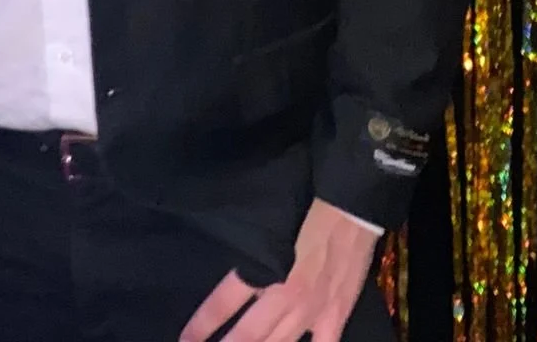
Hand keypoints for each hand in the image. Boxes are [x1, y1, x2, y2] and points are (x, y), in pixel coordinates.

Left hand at [179, 200, 380, 341]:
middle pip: (246, 336)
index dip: (200, 326)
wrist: (351, 207)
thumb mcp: (269, 228)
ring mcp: (311, 311)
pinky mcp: (336, 315)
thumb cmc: (306, 208)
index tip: (185, 340)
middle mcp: (283, 297)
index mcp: (264, 271)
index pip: (221, 305)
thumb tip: (231, 279)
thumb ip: (249, 256)